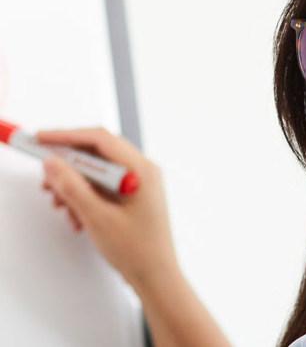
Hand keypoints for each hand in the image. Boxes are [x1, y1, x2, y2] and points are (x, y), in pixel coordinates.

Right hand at [38, 127, 178, 290]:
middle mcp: (143, 171)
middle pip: (98, 153)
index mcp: (141, 170)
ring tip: (61, 205)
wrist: (156, 276)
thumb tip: (53, 163)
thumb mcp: (97, 217)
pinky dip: (85, 197)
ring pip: (97, 172)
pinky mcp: (133, 196)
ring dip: (74, 185)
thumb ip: (73, 187)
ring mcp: (139, 183)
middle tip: (46, 180)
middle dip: (68, 165)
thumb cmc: (137, 250)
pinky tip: (77, 217)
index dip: (67, 136)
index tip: (41, 139)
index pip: (100, 139)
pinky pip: (103, 186)